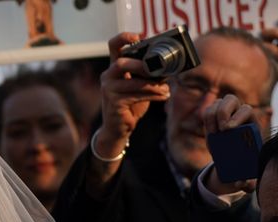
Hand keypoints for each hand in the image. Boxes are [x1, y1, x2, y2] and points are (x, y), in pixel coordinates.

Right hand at [93, 32, 170, 160]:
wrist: (119, 129)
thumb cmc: (131, 105)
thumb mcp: (140, 86)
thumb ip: (148, 75)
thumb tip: (170, 66)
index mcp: (114, 68)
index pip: (114, 46)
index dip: (123, 38)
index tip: (138, 37)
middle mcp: (107, 76)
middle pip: (122, 63)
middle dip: (141, 65)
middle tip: (159, 70)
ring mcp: (108, 90)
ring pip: (133, 82)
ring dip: (153, 85)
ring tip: (166, 88)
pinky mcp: (114, 103)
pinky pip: (136, 95)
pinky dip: (153, 95)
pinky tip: (163, 96)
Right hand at [201, 94, 258, 194]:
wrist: (232, 161)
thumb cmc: (243, 165)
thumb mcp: (246, 173)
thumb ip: (247, 181)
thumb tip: (244, 185)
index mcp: (251, 124)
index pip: (246, 110)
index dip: (237, 116)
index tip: (228, 130)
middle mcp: (239, 114)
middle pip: (231, 100)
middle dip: (223, 112)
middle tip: (220, 130)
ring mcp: (226, 114)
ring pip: (219, 102)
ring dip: (212, 115)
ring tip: (213, 133)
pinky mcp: (214, 117)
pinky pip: (209, 109)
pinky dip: (206, 117)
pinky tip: (209, 131)